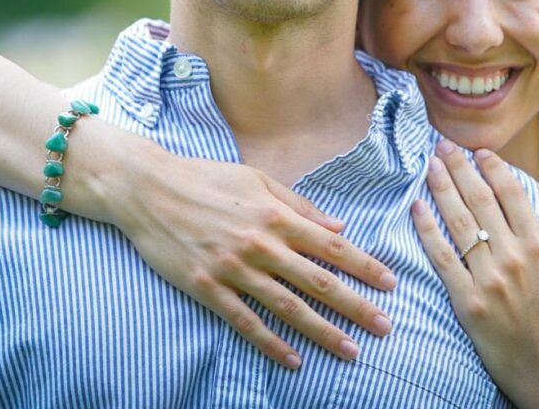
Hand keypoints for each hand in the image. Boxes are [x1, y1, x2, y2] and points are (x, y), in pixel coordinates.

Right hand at [101, 141, 396, 369]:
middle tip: (386, 326)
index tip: (390, 283)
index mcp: (275, 215)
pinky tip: (293, 360)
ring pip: (287, 307)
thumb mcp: (256, 179)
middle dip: (355, 305)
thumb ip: (299, 204)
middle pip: (317, 281)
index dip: (364, 266)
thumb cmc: (206, 178)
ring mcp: (233, 269)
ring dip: (322, 331)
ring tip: (351, 350)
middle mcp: (260, 244)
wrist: (148, 189)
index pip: (331, 246)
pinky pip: (245, 321)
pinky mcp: (207, 288)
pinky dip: (270, 343)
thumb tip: (337, 228)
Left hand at [412, 140, 538, 408]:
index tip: (480, 151)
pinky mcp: (467, 303)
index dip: (494, 167)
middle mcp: (512, 257)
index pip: (511, 194)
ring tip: (428, 164)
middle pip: (479, 200)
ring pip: (458, 222)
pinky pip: (441, 259)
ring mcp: (487, 280)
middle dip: (460, 167)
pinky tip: (415, 207)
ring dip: (441, 188)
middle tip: (443, 145)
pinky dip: (426, 230)